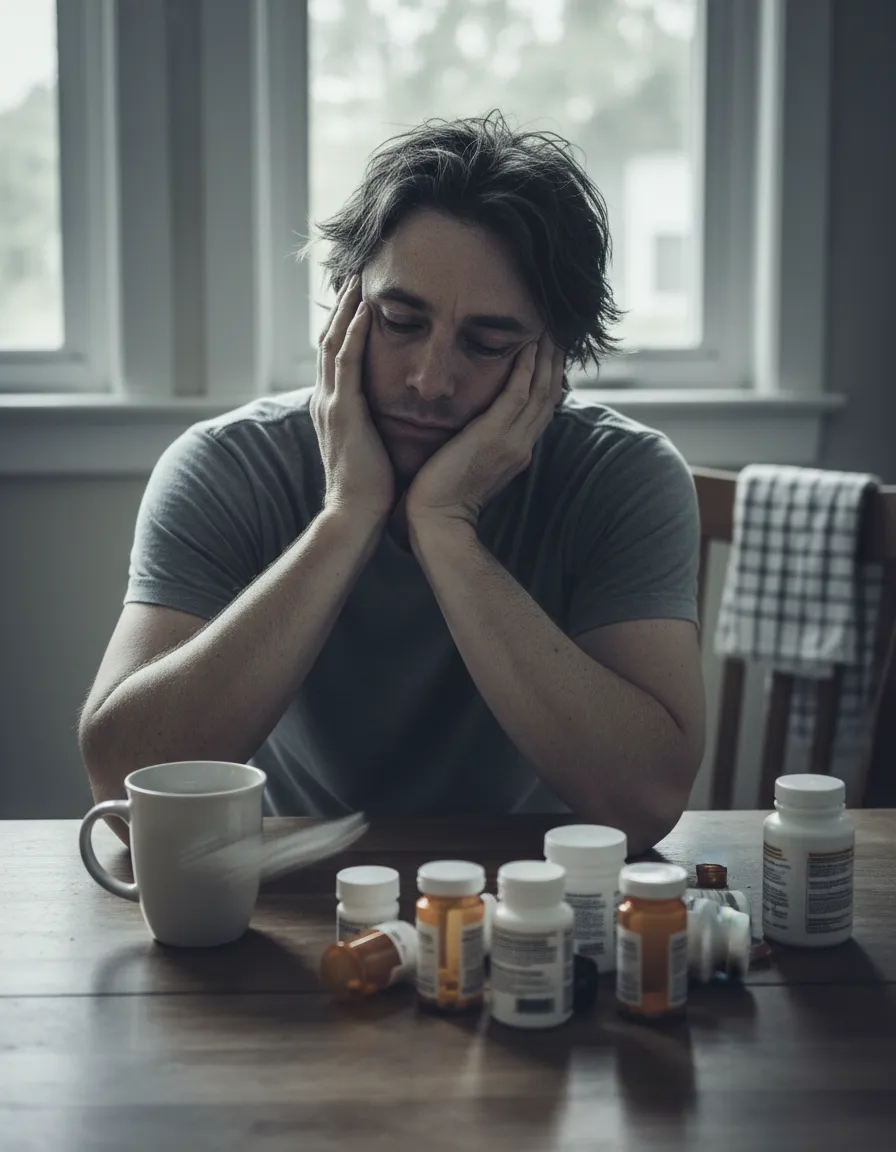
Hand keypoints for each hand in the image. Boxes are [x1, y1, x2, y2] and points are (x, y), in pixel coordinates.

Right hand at [311, 275, 395, 522]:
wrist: (356, 516)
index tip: (360, 295)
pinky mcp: (341, 411)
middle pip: (329, 338)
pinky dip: (353, 331)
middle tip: (354, 271)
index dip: (346, 323)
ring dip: (344, 306)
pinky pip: (345, 360)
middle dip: (340, 304)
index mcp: (334, 408)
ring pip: (333, 341)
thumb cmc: (371, 490)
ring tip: (357, 275)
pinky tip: (363, 307)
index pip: (337, 354)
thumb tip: (396, 414)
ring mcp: (330, 403)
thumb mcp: (372, 448)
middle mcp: (326, 399)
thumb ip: (377, 425)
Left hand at [406, 334, 563, 529]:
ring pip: (539, 389)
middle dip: (555, 360)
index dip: (549, 377)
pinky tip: (528, 345)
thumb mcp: (472, 466)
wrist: (438, 521)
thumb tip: (479, 428)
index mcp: (518, 451)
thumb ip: (483, 445)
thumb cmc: (444, 497)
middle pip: (549, 394)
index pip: (542, 408)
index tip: (550, 351)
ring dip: (545, 356)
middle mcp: (522, 444)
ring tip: (548, 327)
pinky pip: (517, 393)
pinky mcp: (494, 436)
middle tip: (558, 329)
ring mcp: (512, 440)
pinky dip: (526, 368)